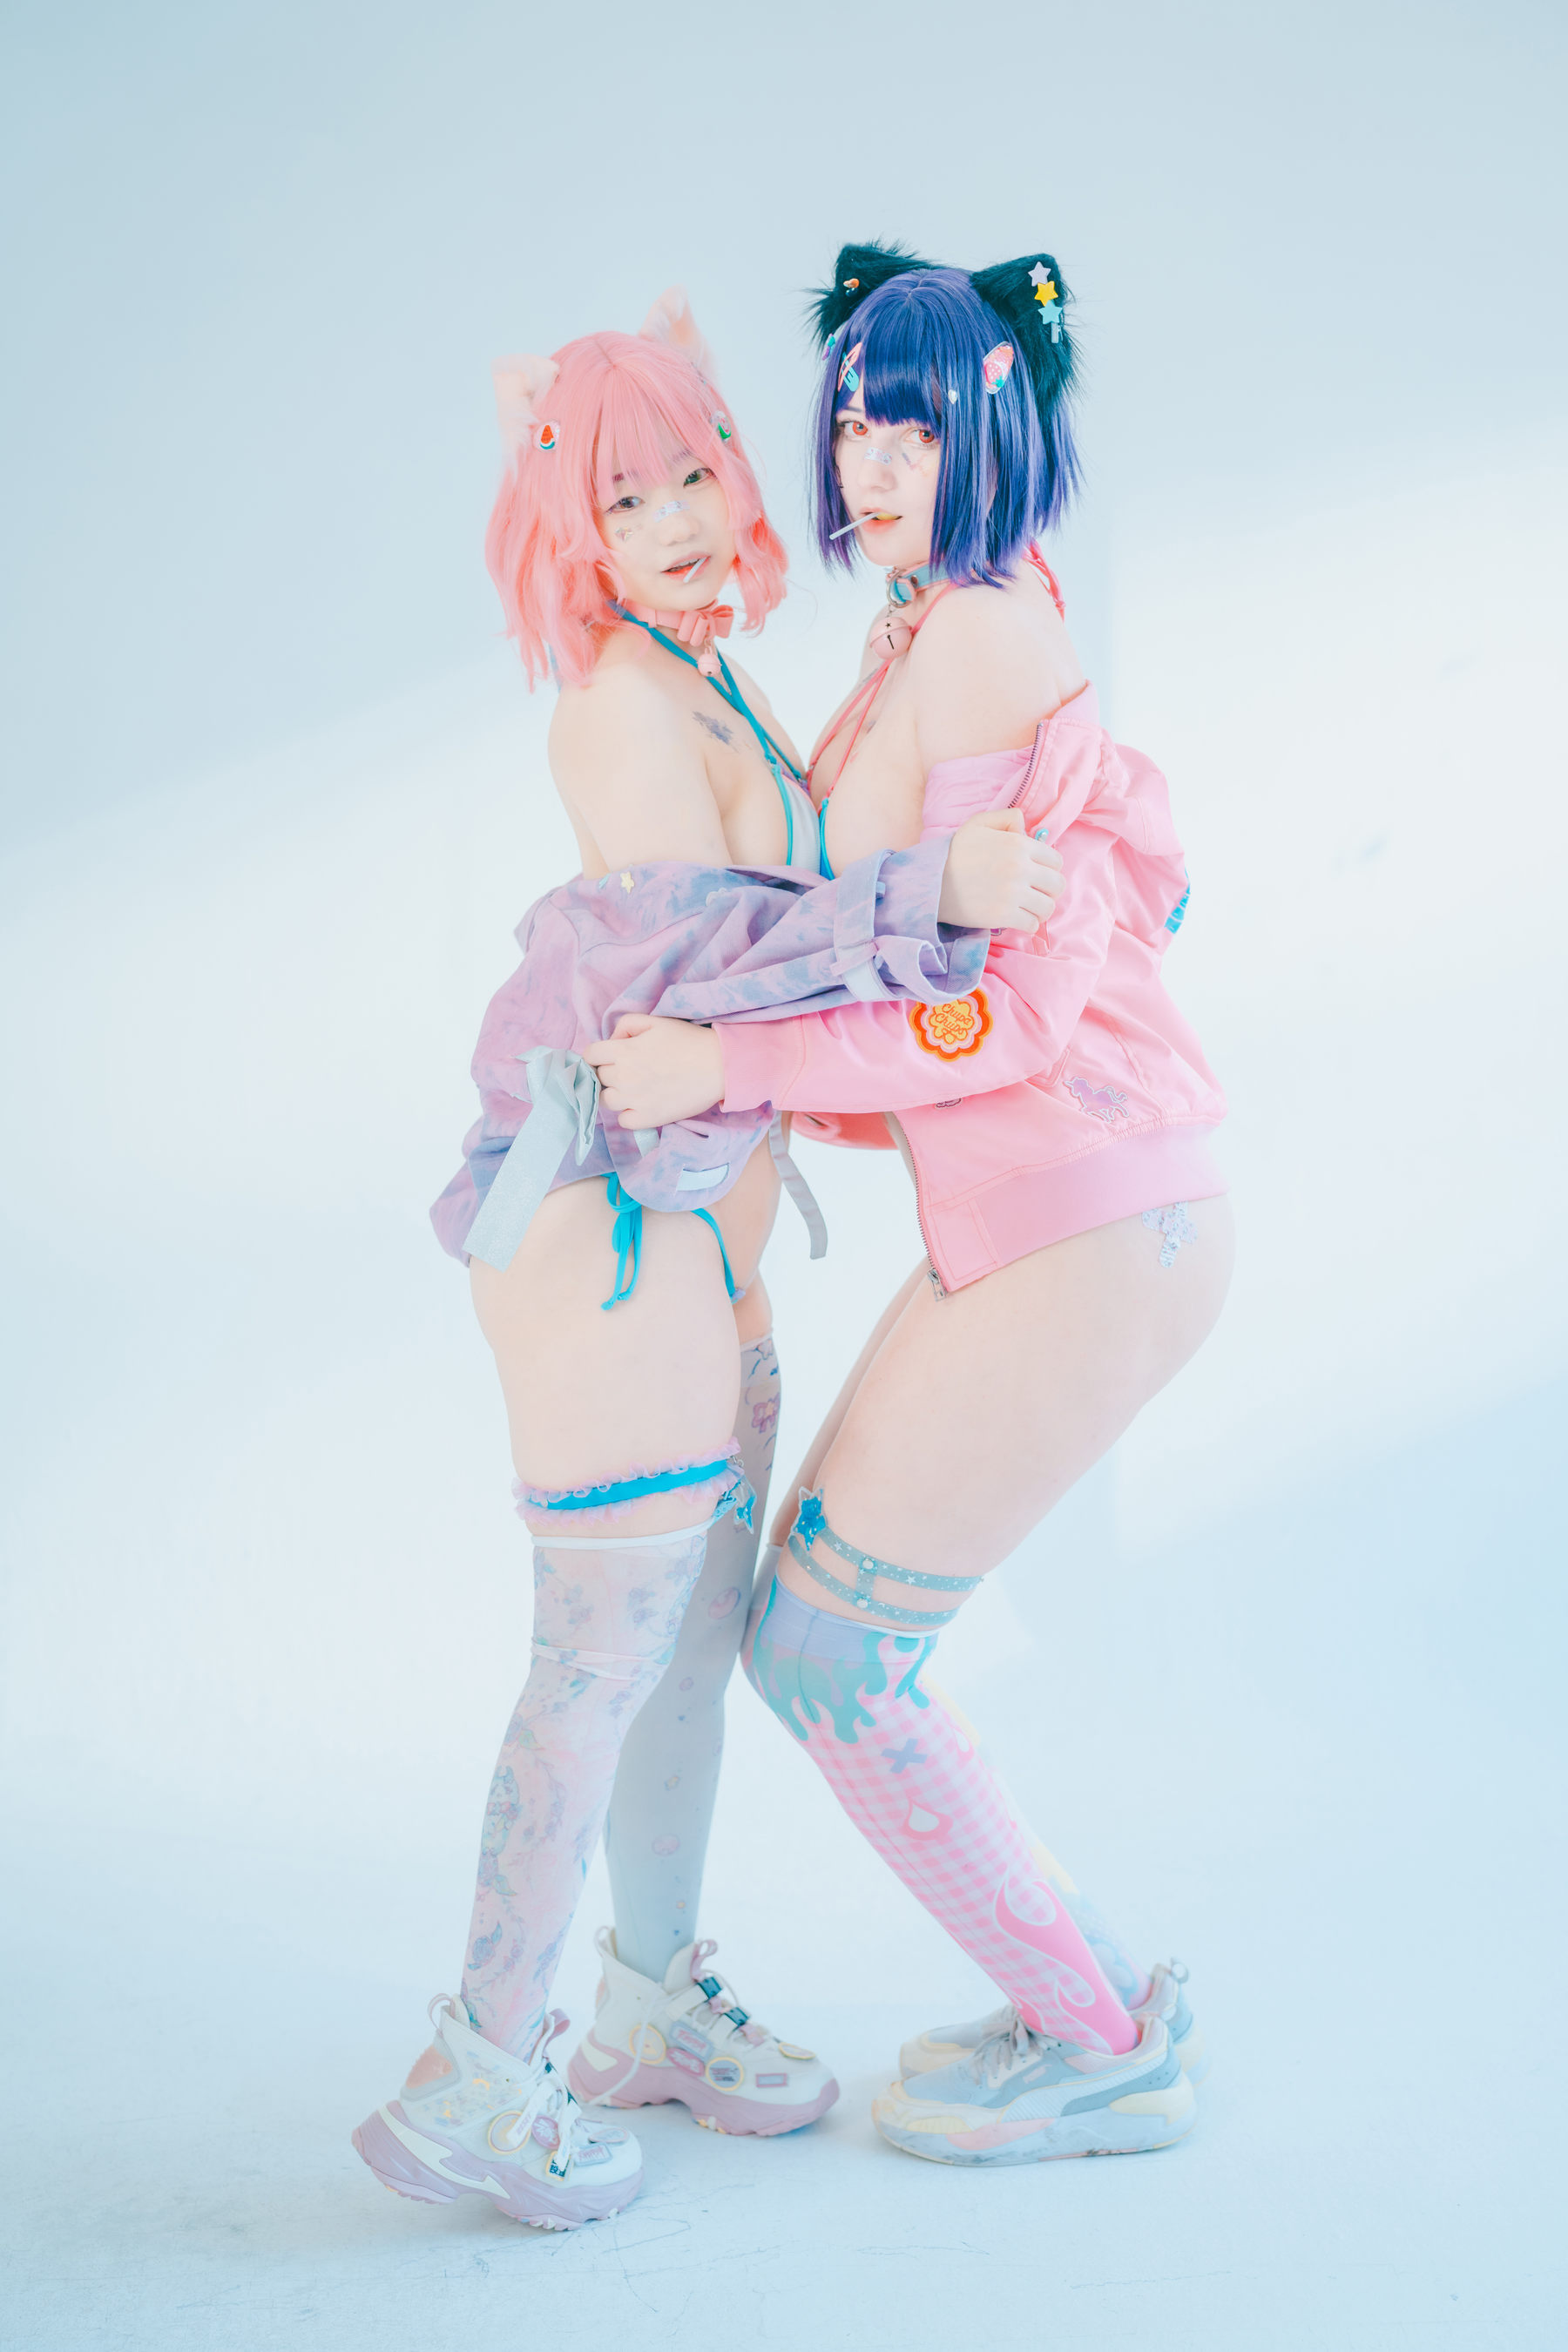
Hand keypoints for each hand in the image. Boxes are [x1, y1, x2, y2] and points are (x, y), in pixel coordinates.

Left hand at [583, 1015, 727, 1128]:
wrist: (717, 1066)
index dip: (597, 1054)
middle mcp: (623, 1077)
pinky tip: (642, 1104)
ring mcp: (634, 1100)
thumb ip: (626, 1025)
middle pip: (598, 1078)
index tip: (609, 1057)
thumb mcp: (655, 1022)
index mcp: (622, 1051)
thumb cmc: (687, 1041)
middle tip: (630, 1070)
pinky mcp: (647, 1118)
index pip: (589, 1055)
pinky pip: (623, 1120)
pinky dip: (629, 1114)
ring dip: (616, 1093)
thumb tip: (612, 1041)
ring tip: (635, 1088)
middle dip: (609, 1072)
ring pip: (606, 1100)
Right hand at [938, 808, 1063, 933]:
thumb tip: (1025, 826)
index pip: (1056, 860)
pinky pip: (1032, 924)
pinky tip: (1018, 919)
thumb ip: (1006, 818)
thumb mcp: (978, 823)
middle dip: (1049, 890)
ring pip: (1048, 907)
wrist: (931, 881)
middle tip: (1036, 893)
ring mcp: (1013, 894)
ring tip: (1029, 908)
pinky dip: (1028, 924)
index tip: (1037, 874)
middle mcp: (1021, 868)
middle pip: (1057, 885)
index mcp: (1018, 844)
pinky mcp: (1004, 916)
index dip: (1049, 868)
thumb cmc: (954, 852)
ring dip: (1041, 909)